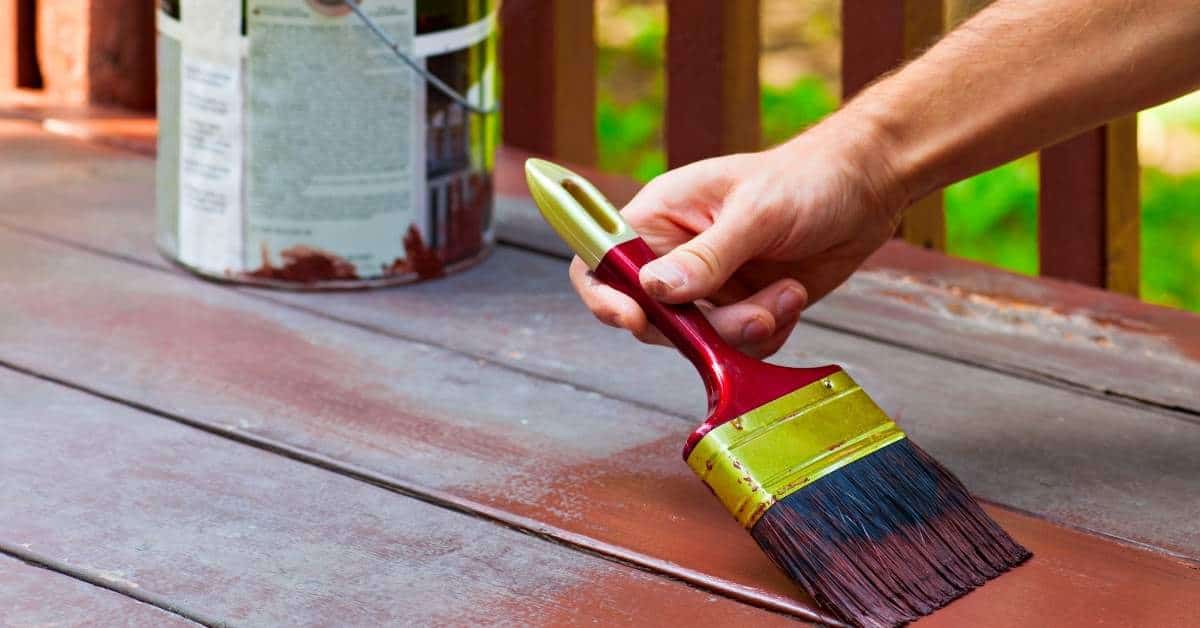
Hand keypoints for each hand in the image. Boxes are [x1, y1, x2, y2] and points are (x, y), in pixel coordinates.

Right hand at [569, 121, 903, 357]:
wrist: (866, 190)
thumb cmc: (807, 179)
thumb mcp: (756, 212)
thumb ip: (707, 255)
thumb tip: (655, 289)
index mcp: (660, 216)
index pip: (601, 258)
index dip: (603, 294)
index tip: (634, 319)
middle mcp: (676, 255)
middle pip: (652, 316)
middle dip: (703, 327)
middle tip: (754, 313)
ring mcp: (709, 287)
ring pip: (698, 340)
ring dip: (746, 329)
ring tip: (787, 293)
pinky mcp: (741, 309)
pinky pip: (735, 346)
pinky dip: (768, 333)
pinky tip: (792, 297)